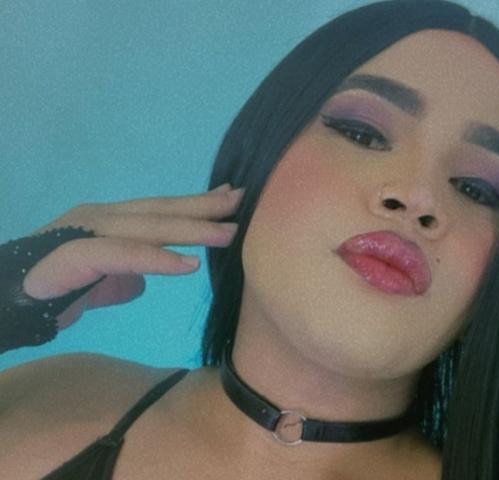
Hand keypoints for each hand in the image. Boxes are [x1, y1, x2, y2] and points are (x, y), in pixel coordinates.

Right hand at [21, 183, 243, 329]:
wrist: (8, 300)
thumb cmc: (55, 287)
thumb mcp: (103, 280)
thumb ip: (126, 274)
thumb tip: (144, 281)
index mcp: (111, 220)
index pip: (161, 209)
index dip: (196, 204)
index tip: (230, 198)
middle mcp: (103, 217)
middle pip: (162, 211)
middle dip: (204, 207)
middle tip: (243, 201)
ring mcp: (88, 230)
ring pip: (148, 228)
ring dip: (191, 231)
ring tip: (227, 234)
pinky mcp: (76, 253)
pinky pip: (123, 255)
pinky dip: (156, 259)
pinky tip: (188, 266)